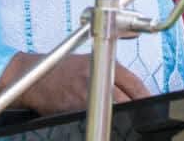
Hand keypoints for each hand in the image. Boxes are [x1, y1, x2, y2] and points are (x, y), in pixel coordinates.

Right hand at [0, 52, 150, 114]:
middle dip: (136, 107)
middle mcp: (97, 75)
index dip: (145, 95)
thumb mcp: (88, 61)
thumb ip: (109, 72)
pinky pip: (93, 115)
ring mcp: (85, 92)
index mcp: (103, 62)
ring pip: (112, 108)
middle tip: (142, 116)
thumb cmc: (61, 69)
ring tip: (125, 119)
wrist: (32, 75)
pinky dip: (100, 119)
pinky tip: (102, 121)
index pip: (134, 82)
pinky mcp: (74, 106)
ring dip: (119, 114)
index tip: (152, 103)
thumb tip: (131, 90)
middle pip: (127, 97)